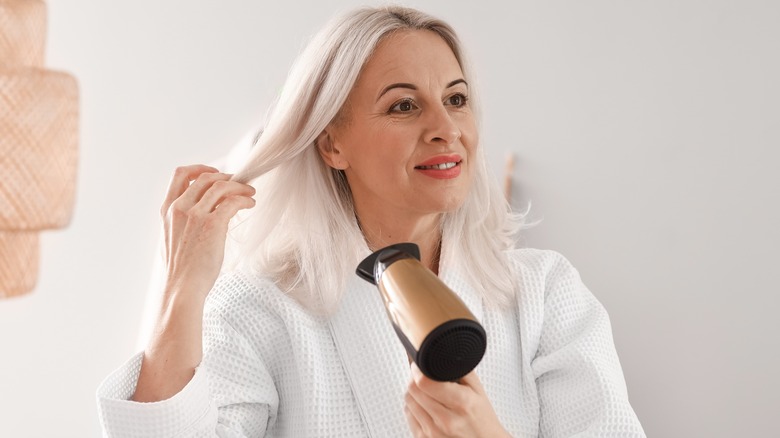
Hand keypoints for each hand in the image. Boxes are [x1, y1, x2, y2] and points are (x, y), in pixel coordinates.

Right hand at [160, 164, 255, 301]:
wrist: (181, 288)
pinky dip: (245, 199)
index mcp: (167, 210)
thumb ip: (183, 222)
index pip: (180, 175)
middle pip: (206, 177)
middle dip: (226, 177)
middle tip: (240, 184)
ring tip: (250, 193)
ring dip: (239, 187)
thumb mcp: (173, 239)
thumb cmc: (181, 271)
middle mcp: (179, 208)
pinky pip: (233, 201)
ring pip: (221, 186)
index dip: (200, 168)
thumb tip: (203, 215)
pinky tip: (250, 205)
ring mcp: (195, 215)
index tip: (216, 173)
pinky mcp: (213, 224)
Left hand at [404, 363, 510, 437]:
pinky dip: (414, 407)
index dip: (418, 370)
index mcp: (461, 403)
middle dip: (416, 379)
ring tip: (427, 393)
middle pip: (413, 390)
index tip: (420, 366)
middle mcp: (445, 420)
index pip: (424, 382)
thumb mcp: (478, 390)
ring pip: (408, 401)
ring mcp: (433, 432)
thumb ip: (460, 370)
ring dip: (414, 393)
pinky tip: (426, 406)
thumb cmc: (482, 419)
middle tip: (424, 377)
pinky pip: (408, 415)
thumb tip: (442, 353)